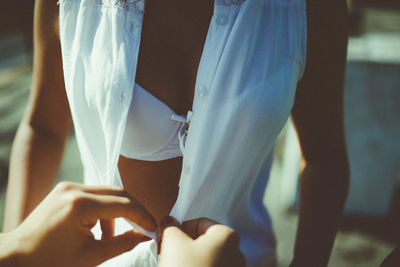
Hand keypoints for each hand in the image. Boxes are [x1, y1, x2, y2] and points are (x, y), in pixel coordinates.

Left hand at [3, 182, 155, 266]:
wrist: (16, 257)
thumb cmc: (50, 261)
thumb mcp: (91, 256)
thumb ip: (123, 243)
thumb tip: (144, 236)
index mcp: (80, 205)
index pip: (124, 205)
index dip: (143, 216)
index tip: (153, 228)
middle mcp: (74, 189)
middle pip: (118, 192)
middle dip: (134, 210)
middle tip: (144, 227)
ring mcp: (68, 186)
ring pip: (107, 192)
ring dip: (117, 211)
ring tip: (111, 236)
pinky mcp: (64, 189)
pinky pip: (94, 194)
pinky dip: (103, 209)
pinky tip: (98, 229)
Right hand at [158, 217, 245, 266]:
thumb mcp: (173, 243)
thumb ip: (171, 228)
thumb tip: (169, 222)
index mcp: (227, 236)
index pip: (200, 223)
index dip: (180, 228)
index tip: (166, 238)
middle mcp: (236, 253)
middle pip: (205, 241)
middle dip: (186, 245)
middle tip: (168, 253)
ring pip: (208, 259)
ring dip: (191, 260)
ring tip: (176, 266)